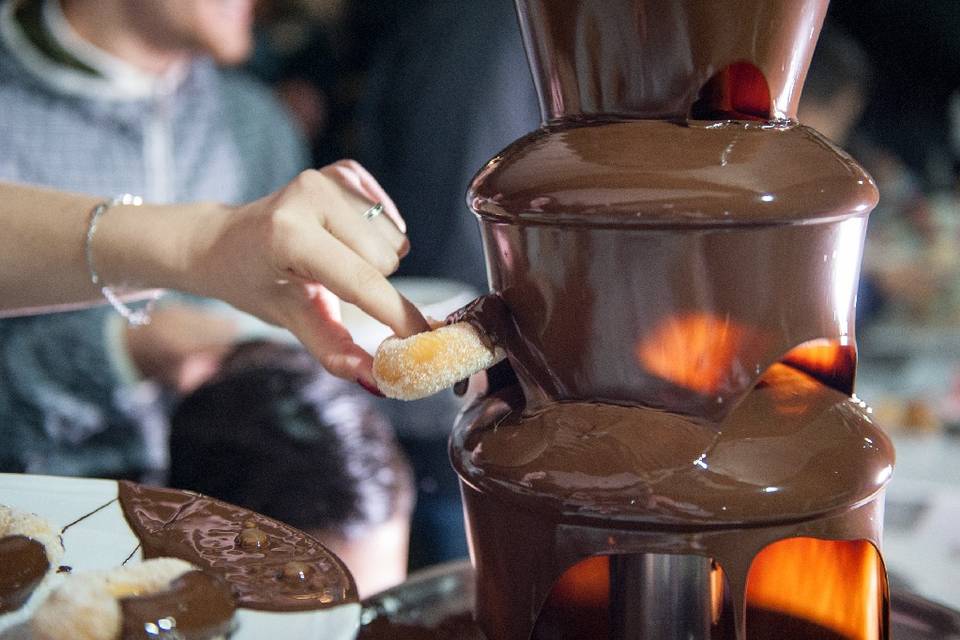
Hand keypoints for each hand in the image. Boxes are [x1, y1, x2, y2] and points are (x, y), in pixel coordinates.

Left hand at [186, 161, 428, 386]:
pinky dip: (378, 234)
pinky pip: (390, 215)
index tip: (423, 339)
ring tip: (336, 261)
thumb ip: (333, 349)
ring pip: (395, 238)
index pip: (362, 280)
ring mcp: (328, 176)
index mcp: (290, 234)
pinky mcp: (344, 169)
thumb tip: (376, 379)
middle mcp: (311, 194)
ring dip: (375, 259)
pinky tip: (345, 239)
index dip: (397, 314)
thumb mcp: (287, 319)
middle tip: (335, 286)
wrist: (223, 241)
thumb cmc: (253, 284)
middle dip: (373, 284)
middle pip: (387, 259)